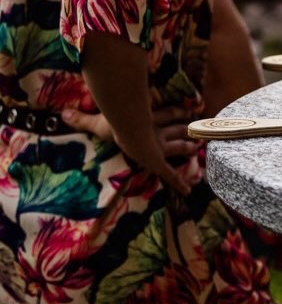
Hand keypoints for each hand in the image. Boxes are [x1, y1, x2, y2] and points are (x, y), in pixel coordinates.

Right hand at [60, 105, 196, 196]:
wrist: (128, 129)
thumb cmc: (114, 123)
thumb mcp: (97, 121)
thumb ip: (82, 119)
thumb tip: (63, 114)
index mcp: (146, 121)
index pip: (164, 115)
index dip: (174, 113)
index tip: (185, 111)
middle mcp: (156, 133)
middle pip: (175, 130)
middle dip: (185, 130)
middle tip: (196, 129)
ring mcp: (159, 148)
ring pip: (177, 147)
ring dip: (186, 149)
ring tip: (196, 150)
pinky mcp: (159, 162)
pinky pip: (171, 174)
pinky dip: (179, 182)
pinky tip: (188, 191)